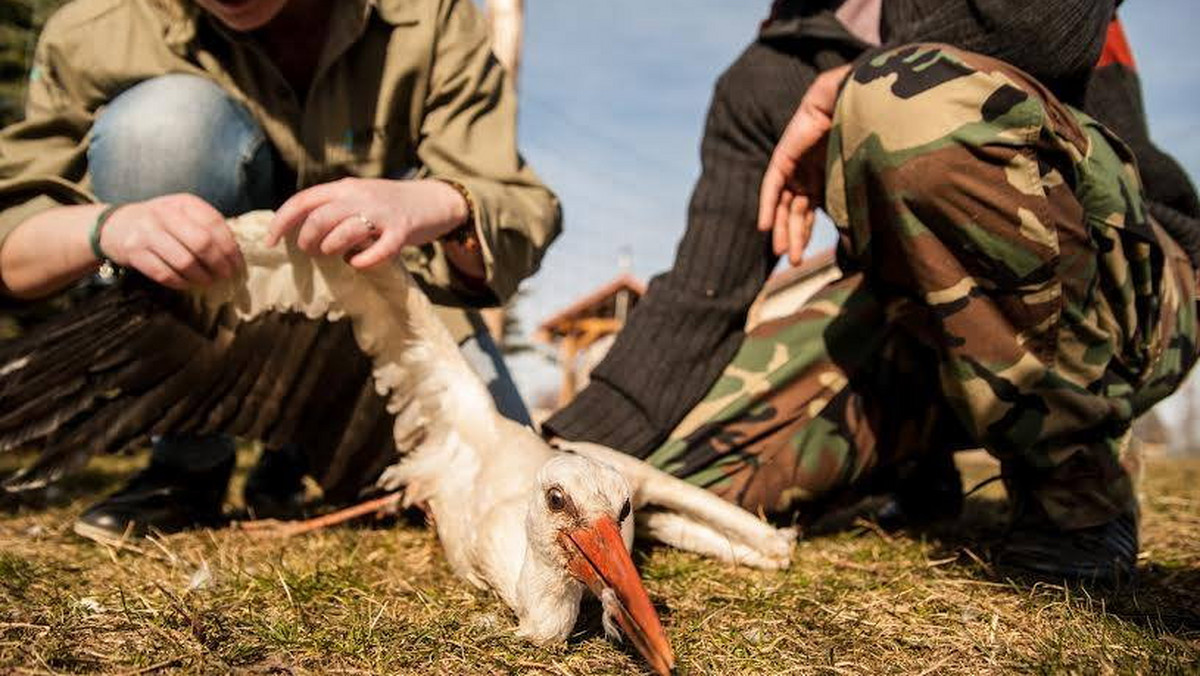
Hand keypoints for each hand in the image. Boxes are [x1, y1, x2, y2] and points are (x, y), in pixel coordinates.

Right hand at [100, 194, 243, 289]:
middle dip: (219, 264)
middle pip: (202, 243)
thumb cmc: (161, 223)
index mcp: (183, 203)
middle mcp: (164, 214)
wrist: (116, 225)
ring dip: (202, 276)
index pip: (215, 224)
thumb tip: (236, 255)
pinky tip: (188, 283)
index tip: (238, 265)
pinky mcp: (133, 252)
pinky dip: (181, 282)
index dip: (231, 248)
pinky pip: (164, 274)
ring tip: (209, 281)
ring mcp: (146, 232)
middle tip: (227, 276)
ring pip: (184, 261)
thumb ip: (207, 228)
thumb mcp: (184, 215)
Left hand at [266, 178, 470, 269]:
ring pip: (344, 232)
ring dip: (332, 248)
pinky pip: (377, 250)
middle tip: (311, 251)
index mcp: (345, 187)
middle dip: (308, 240)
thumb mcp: (359, 197)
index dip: (282, 222)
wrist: (436, 199)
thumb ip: (334, 208)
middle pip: (320, 219)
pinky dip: (362, 261)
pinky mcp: (402, 231)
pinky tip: (357, 263)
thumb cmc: (392, 204)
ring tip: (336, 255)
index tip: (269, 242)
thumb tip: (301, 229)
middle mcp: (360, 196)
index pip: (303, 201)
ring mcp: (382, 213)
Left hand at [758, 64, 850, 265]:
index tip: (806, 256)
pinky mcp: (785, 156)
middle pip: (796, 212)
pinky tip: (764, 227)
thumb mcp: (864, 168)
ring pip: (785, 204)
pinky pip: (773, 186)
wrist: (855, 97)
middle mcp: (809, 174)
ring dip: (782, 229)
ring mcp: (796, 166)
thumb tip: (886, 222)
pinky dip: (768, 206)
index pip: (810, 210)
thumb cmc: (869, 128)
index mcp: (826, 177)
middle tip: (793, 261)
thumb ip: (864, 189)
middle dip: (794, 237)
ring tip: (782, 253)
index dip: (805, 233)